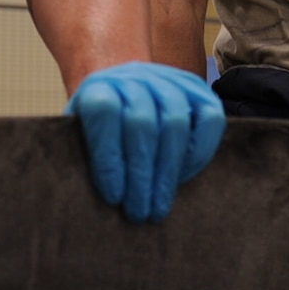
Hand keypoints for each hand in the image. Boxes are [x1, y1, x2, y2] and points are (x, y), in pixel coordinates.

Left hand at [66, 62, 224, 221]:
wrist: (125, 91)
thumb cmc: (100, 129)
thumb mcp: (78, 137)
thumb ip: (81, 157)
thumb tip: (91, 202)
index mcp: (99, 85)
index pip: (104, 111)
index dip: (109, 156)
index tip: (113, 197)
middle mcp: (135, 76)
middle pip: (142, 123)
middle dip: (141, 176)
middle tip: (139, 213)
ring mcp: (170, 80)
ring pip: (176, 123)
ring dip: (168, 172)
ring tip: (159, 205)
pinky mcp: (200, 91)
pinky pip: (210, 120)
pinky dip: (199, 154)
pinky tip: (183, 178)